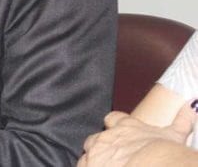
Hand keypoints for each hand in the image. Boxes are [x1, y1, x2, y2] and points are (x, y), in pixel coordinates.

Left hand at [78, 101, 196, 166]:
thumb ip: (181, 121)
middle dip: (101, 145)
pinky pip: (82, 166)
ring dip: (94, 159)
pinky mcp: (88, 165)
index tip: (116, 130)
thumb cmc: (164, 151)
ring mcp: (96, 152)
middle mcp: (107, 137)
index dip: (114, 125)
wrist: (153, 164)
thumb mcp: (175, 135)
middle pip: (96, 137)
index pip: (113, 119)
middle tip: (112, 156)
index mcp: (126, 127)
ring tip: (103, 165)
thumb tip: (190, 108)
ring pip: (88, 153)